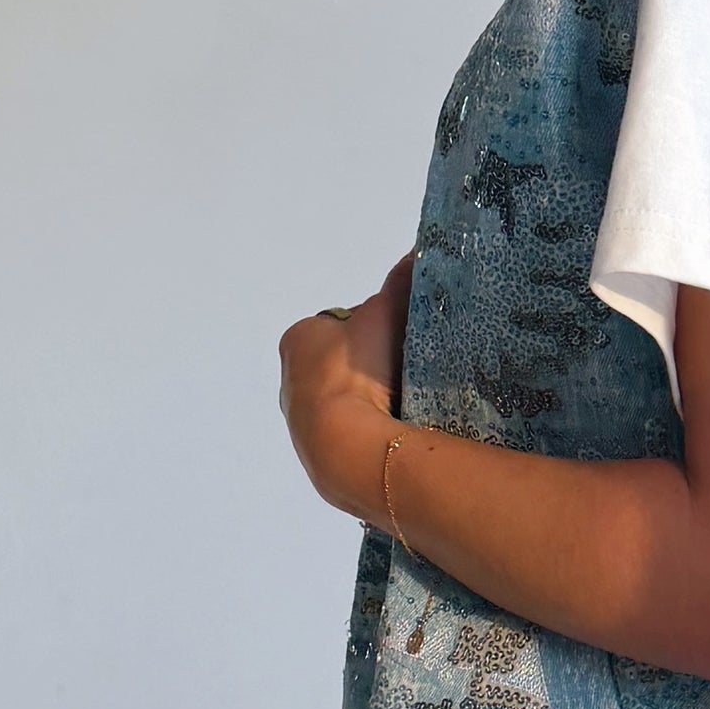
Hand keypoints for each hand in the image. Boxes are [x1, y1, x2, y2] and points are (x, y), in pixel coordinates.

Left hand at [279, 251, 413, 524]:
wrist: (348, 449)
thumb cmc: (358, 372)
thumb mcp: (385, 314)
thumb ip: (401, 282)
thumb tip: (420, 250)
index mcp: (298, 340)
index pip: (337, 326)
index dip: (369, 330)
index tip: (399, 339)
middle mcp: (289, 381)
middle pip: (338, 365)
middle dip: (367, 368)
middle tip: (406, 371)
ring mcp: (300, 424)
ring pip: (342, 403)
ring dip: (368, 403)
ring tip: (405, 405)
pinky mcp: (317, 458)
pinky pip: (349, 436)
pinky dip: (368, 432)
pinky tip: (394, 432)